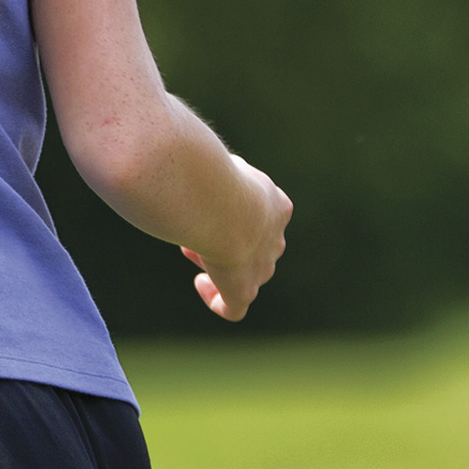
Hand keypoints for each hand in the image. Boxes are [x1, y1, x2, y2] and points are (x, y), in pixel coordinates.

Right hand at [182, 161, 291, 321]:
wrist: (221, 203)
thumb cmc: (214, 175)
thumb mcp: (219, 161)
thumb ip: (213, 168)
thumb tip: (192, 164)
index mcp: (276, 207)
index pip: (261, 215)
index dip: (234, 214)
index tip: (210, 207)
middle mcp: (274, 238)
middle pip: (254, 246)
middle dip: (225, 238)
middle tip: (198, 226)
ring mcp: (260, 267)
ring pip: (245, 273)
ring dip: (219, 264)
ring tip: (192, 248)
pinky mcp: (243, 290)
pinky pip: (234, 307)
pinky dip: (218, 301)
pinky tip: (202, 285)